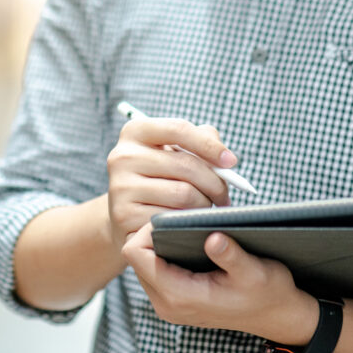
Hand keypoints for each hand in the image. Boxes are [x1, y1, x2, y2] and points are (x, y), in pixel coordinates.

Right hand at [106, 117, 235, 249]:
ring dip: (204, 204)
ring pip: (183, 195)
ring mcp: (120, 187)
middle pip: (186, 165)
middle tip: (224, 196)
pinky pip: (172, 219)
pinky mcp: (124, 216)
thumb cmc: (160, 176)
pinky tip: (187, 222)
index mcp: (134, 131)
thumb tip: (225, 157)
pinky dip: (186, 222)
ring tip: (205, 208)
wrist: (126, 212)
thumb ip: (201, 141)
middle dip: (215, 183)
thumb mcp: (174, 151)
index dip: (210, 145)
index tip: (231, 162)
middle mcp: (121, 156)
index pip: (178, 129)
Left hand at [122, 224, 318, 344]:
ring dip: (157, 245)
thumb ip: (232, 256)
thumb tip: (213, 238)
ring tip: (183, 229)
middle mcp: (166, 304)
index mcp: (180, 296)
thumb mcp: (256, 271)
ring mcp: (168, 304)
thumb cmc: (269, 293)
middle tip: (179, 218)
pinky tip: (186, 242)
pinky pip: (154, 271)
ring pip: (142, 263)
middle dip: (151, 235)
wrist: (278, 316)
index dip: (148, 230)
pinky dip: (164, 255)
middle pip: (135, 257)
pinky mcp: (174, 301)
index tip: (174, 217)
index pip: (136, 254)